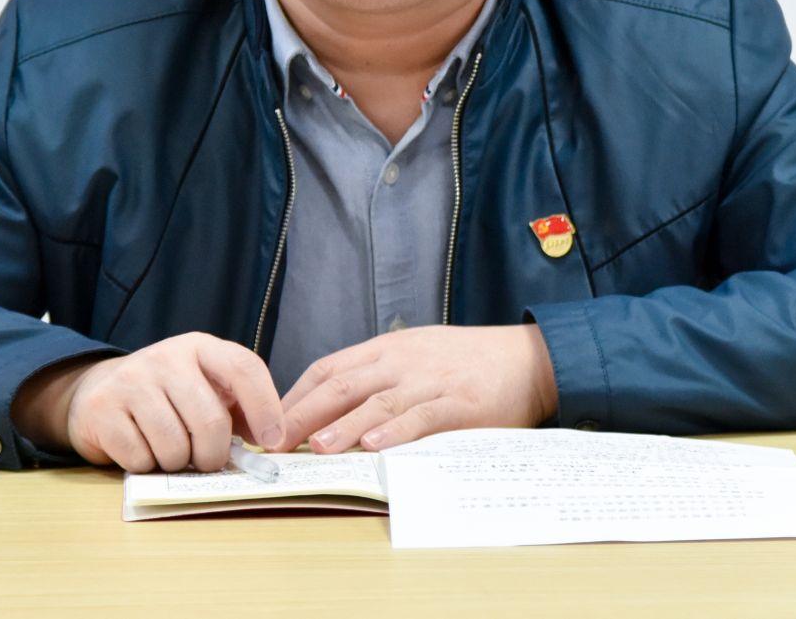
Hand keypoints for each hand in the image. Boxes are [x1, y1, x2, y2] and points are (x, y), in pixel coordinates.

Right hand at [12, 334, 282, 472]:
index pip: (244, 368)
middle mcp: (166, 357)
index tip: (273, 441)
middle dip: (213, 455)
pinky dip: (146, 466)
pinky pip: (140, 458)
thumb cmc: (168, 396)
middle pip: (210, 421)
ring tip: (170, 451)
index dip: (265, 407)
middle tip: (206, 460)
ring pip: (174, 447)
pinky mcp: (103, 409)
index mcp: (200, 348)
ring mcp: (131, 381)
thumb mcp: (206, 388)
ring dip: (177, 463)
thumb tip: (273, 440)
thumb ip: (240, 409)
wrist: (101, 392)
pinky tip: (142, 449)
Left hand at [272, 324, 557, 453]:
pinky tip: (376, 445)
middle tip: (275, 442)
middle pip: (343, 385)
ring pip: (377, 401)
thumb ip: (377, 375)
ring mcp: (429, 381)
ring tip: (317, 446)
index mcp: (387, 349)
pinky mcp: (459, 402)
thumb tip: (330, 408)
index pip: (329, 369)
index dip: (296, 396)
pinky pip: (423, 417)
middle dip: (305, 414)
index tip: (268, 423)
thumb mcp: (416, 355)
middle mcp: (401, 361)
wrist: (527, 358)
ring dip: (344, 424)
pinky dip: (398, 431)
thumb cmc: (467, 361)